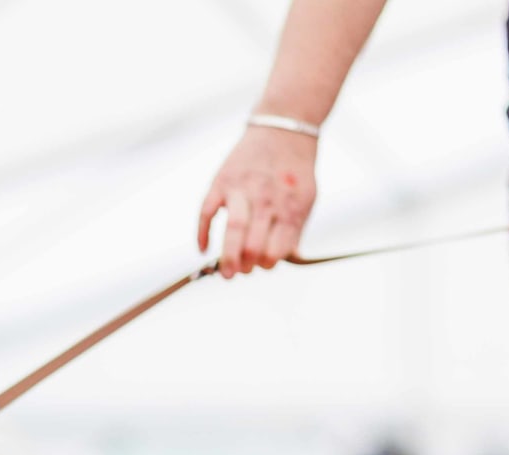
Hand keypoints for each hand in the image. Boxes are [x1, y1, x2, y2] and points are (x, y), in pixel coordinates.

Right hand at [197, 124, 319, 278]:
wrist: (283, 127)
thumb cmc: (295, 169)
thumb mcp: (307, 198)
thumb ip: (295, 228)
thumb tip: (283, 258)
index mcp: (291, 207)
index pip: (277, 250)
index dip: (268, 263)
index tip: (263, 264)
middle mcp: (268, 199)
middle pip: (254, 244)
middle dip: (247, 265)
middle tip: (241, 271)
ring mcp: (243, 189)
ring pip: (234, 229)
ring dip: (228, 257)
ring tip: (225, 274)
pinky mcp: (222, 181)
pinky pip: (207, 211)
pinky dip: (202, 233)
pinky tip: (203, 248)